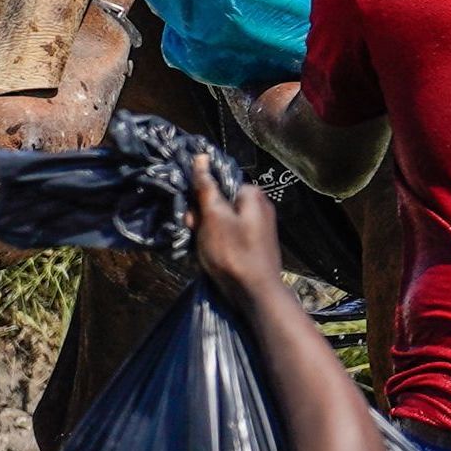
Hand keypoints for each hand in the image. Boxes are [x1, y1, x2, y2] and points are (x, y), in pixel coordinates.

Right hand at [184, 151, 283, 302]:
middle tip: (195, 234)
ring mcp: (258, 227)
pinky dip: (217, 243)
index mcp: (252, 195)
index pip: (219, 183)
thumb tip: (202, 157)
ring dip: (206, 232)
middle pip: (220, 203)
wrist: (256, 292)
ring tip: (202, 248)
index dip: (201, 198)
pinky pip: (229, 236)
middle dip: (202, 217)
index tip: (191, 215)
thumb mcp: (214, 217)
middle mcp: (259, 206)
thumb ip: (207, 188)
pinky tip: (211, 256)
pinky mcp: (253, 244)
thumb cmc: (233, 252)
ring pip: (221, 221)